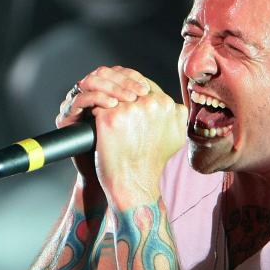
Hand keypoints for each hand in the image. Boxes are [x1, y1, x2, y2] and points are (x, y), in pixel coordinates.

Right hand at [56, 66, 152, 181]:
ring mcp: (79, 104)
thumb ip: (159, 116)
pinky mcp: (67, 116)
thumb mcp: (151, 132)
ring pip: (93, 81)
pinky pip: (80, 99)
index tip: (146, 89)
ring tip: (128, 99)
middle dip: (124, 81)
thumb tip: (178, 105)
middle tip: (140, 92)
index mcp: (110, 94)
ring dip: (112, 87)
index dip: (132, 77)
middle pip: (106, 73)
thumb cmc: (134, 155)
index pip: (119, 73)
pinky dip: (96, 99)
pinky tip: (111, 105)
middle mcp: (93, 95)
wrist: (112, 178)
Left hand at [92, 77, 187, 207]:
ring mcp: (128, 110)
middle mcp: (149, 104)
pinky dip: (95, 110)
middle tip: (111, 103)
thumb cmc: (152, 162)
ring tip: (101, 108)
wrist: (134, 183)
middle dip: (119, 94)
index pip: (146, 86)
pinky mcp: (108, 118)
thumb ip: (176, 115)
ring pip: (112, 94)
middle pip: (128, 87)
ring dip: (106, 99)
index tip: (126, 101)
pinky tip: (93, 118)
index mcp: (166, 105)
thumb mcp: (176, 136)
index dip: (134, 92)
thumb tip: (173, 104)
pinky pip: (97, 105)